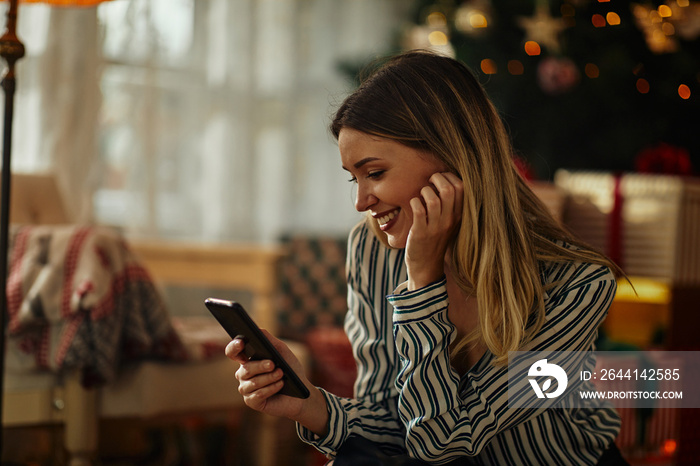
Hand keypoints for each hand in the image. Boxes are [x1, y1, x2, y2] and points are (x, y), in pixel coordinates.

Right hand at [225, 330, 328, 434]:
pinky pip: (257, 395)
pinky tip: (280, 385)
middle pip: (246, 368)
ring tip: (281, 374)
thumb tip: (258, 330)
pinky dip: (271, 389)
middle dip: (261, 366)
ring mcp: (246, 389)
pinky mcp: (252, 402)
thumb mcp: (282, 352)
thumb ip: (270, 341)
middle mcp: (243, 374)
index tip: (242, 342)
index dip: (234, 347)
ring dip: (269, 378)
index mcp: (248, 360)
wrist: (301, 394)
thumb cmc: (290, 370)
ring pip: (252, 382)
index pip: (233, 352)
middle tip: (273, 364)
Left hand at [405, 172, 462, 290]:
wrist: (427, 266)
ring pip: (433, 199)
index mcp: (459, 216)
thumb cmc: (436, 239)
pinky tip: (414, 204)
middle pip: (449, 190)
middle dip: (436, 179)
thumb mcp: (449, 223)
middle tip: (429, 182)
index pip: (461, 188)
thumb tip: (442, 180)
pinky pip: (418, 209)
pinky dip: (414, 202)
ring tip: (421, 195)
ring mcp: (435, 227)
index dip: (449, 177)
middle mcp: (449, 220)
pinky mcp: (420, 232)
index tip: (439, 179)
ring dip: (424, 191)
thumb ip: (450, 205)